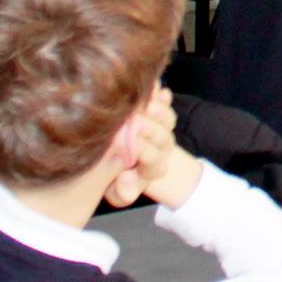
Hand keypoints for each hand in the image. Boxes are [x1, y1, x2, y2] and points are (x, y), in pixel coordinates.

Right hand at [103, 85, 177, 208]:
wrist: (124, 160)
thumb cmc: (114, 177)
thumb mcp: (115, 190)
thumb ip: (122, 192)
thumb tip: (125, 179)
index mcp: (152, 169)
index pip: (154, 163)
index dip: (143, 153)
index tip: (125, 144)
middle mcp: (160, 148)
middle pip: (163, 140)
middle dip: (152, 131)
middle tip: (136, 123)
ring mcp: (162, 128)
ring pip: (167, 120)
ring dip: (159, 111)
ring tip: (146, 105)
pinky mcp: (158, 110)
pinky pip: (164, 102)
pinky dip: (161, 96)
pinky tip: (157, 89)